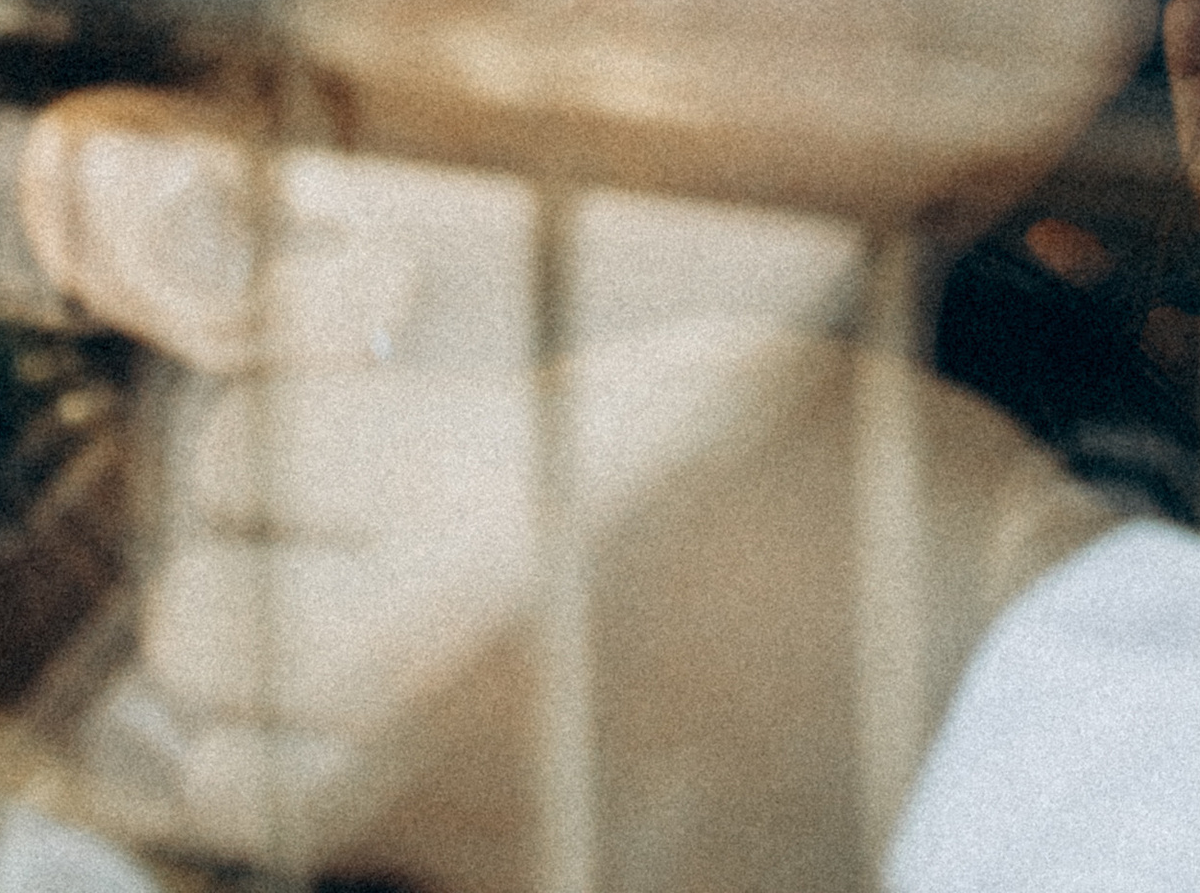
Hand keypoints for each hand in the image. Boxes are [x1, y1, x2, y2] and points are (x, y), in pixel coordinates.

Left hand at [11, 95, 969, 888]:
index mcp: (496, 485)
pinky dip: (306, 780)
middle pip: (200, 603)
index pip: (246, 440)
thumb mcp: (714, 365)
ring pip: (214, 751)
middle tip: (306, 498)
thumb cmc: (885, 511)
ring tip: (319, 620)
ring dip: (241, 682)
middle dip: (233, 537)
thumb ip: (534, 375)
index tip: (311, 390)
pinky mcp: (495, 874)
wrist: (999, 712)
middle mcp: (437, 647)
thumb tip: (382, 359)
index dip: (262, 403)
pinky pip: (308, 834)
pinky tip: (384, 723)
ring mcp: (451, 789)